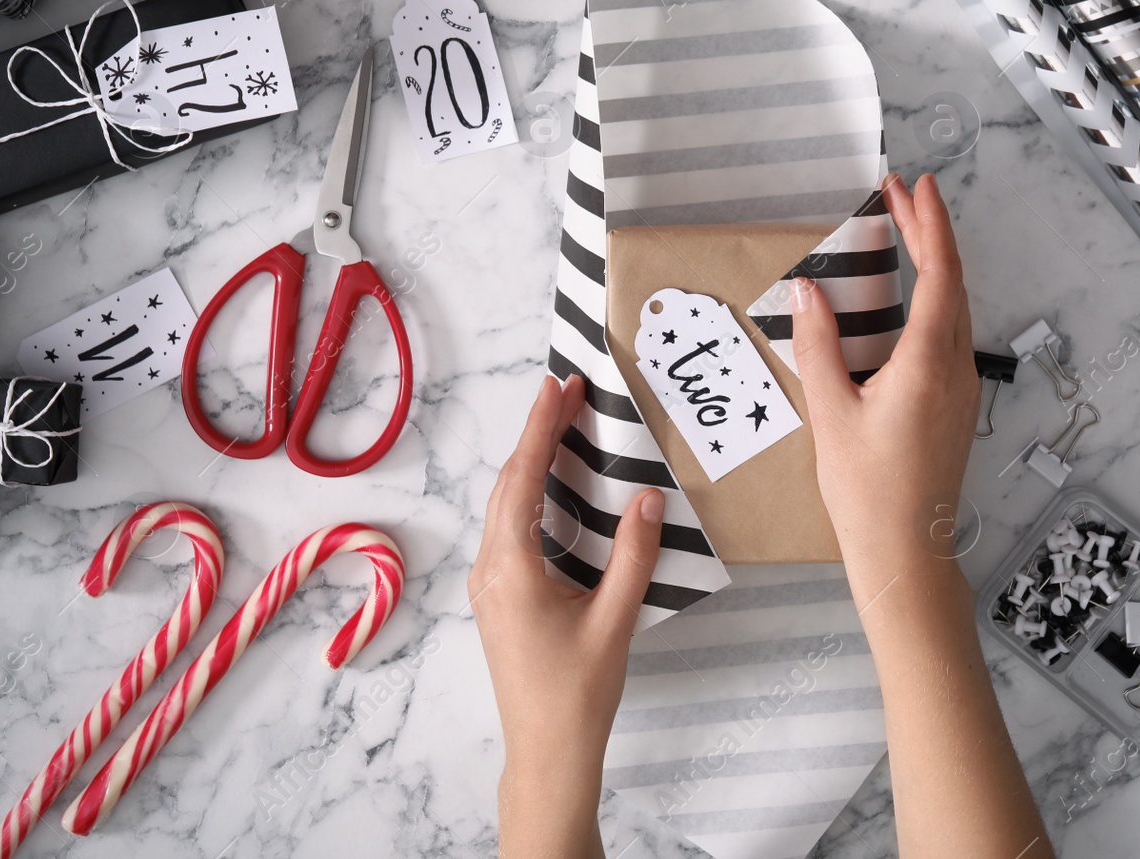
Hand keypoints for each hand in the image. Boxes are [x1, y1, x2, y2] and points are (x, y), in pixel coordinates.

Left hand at [468, 374, 665, 857]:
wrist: (547, 752)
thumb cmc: (578, 694)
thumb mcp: (614, 620)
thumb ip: (633, 555)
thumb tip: (649, 497)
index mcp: (511, 570)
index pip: (522, 481)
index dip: (539, 429)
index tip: (556, 387)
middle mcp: (490, 571)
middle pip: (509, 486)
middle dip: (536, 436)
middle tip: (566, 392)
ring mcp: (490, 585)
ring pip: (505, 507)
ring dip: (531, 464)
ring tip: (560, 425)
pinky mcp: (499, 598)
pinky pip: (509, 530)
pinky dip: (529, 496)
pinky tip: (551, 486)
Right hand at [792, 174, 1055, 857]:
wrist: (905, 554)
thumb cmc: (867, 493)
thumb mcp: (830, 413)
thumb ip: (819, 346)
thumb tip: (809, 290)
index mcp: (928, 364)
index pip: (940, 275)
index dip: (930, 224)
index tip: (914, 186)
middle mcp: (955, 371)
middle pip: (952, 285)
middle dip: (930, 234)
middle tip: (903, 195)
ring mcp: (960, 391)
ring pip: (955, 311)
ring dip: (933, 267)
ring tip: (905, 234)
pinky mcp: (955, 409)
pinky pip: (949, 337)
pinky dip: (932, 302)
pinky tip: (907, 302)